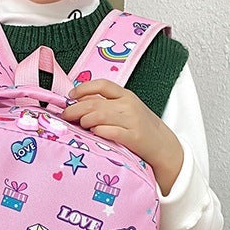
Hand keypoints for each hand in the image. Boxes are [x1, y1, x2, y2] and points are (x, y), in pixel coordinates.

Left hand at [62, 80, 183, 194]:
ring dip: (85, 120)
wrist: (163, 145)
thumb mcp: (126, 110)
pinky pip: (110, 132)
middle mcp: (128, 105)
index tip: (71, 96)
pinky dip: (98, 131)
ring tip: (80, 125)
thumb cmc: (140, 127)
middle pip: (95, 102)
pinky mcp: (133, 137)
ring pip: (99, 116)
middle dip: (75, 109)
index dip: (83, 88)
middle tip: (66, 116)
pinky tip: (94, 133)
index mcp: (126, 95)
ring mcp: (131, 121)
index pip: (102, 84)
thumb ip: (106, 104)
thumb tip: (79, 102)